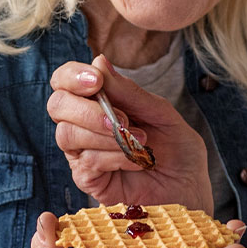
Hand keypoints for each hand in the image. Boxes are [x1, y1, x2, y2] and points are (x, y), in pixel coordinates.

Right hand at [48, 56, 212, 208]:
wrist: (189, 186)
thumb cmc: (176, 147)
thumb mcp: (160, 113)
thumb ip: (129, 92)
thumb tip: (99, 61)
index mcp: (96, 101)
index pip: (64, 81)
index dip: (72, 76)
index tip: (96, 81)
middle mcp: (82, 125)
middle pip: (57, 105)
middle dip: (87, 110)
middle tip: (122, 119)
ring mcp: (81, 153)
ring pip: (68, 135)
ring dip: (105, 135)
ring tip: (140, 141)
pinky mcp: (87, 180)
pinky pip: (86, 162)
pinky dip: (114, 157)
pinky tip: (137, 160)